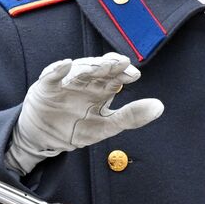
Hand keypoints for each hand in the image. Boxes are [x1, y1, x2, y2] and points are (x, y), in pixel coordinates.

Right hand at [5, 52, 164, 175]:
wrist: (44, 139)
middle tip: (121, 63)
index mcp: (101, 88)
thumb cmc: (76, 128)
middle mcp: (85, 81)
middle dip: (109, 65)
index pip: (115, 75)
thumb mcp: (106, 126)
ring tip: (101, 66)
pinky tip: (66, 65)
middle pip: (98, 69)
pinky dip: (57, 70)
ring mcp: (65, 82)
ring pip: (78, 70)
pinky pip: (51, 75)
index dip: (124, 73)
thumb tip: (159, 106)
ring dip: (89, 66)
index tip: (134, 75)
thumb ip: (131, 117)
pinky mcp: (46, 87)